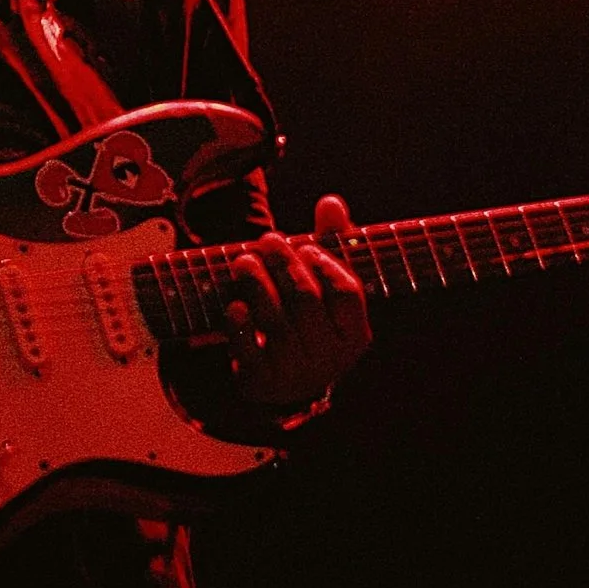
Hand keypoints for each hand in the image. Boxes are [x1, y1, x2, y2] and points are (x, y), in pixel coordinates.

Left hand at [220, 202, 373, 419]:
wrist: (283, 384)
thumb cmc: (308, 321)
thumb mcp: (322, 286)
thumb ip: (330, 243)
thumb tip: (332, 203)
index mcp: (354, 336)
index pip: (347, 295)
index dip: (326, 266)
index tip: (305, 247)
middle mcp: (329, 360)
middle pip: (307, 302)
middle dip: (284, 266)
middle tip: (267, 240)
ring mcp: (295, 374)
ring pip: (276, 323)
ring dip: (258, 286)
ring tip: (243, 261)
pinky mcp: (262, 383)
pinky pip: (250, 351)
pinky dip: (241, 326)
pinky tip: (234, 305)